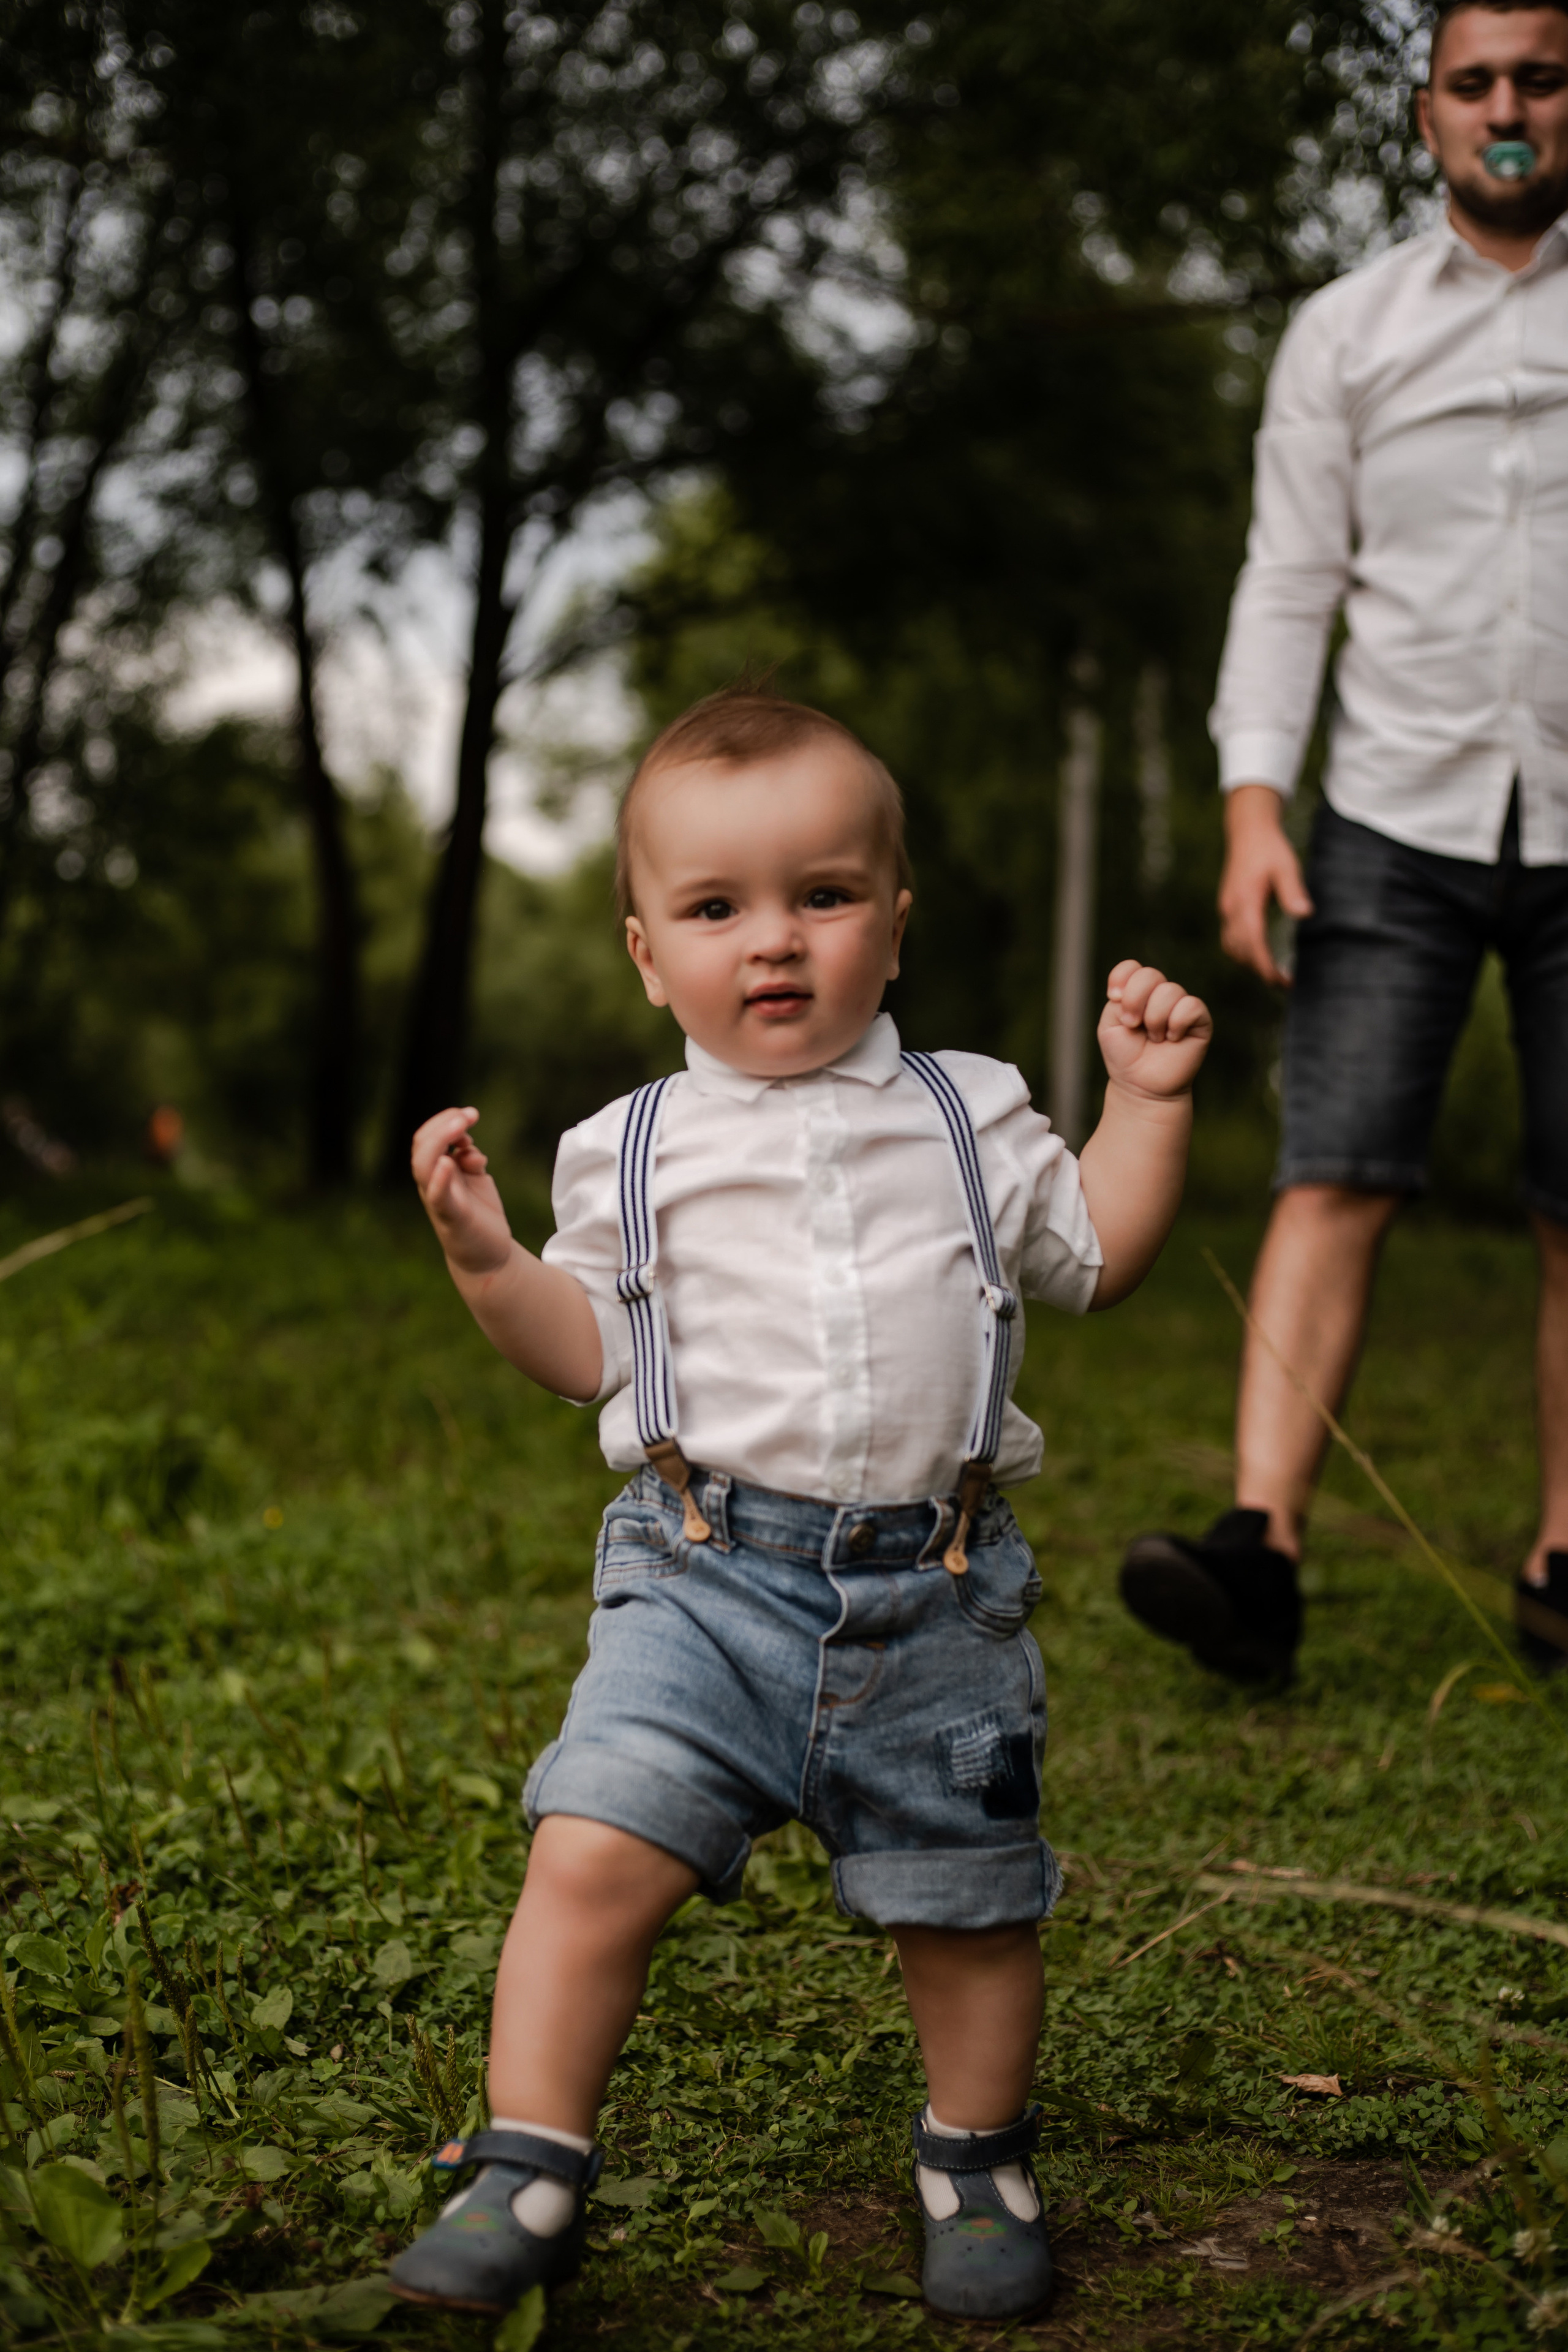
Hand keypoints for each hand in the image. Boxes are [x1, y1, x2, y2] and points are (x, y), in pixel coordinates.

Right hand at [411, 1107, 513, 1276]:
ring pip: (423, 1166)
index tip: (471, 1114)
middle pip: (422, 1145)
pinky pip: (437, 1196)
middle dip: (443, 1124)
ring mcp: (438, 1199)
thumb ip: (469, 1158)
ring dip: (440, 1142)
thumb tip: (467, 1147)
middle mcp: (432, 1182)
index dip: (444, 1120)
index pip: (427, 1137)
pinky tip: (449, 1163)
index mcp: (437, 1171)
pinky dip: (440, 1179)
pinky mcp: (450, 1217)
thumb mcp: (475, 1178)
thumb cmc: (479, 1214)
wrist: (487, 1254)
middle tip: (470, 1115)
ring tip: (463, 1129)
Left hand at [1098, 961, 1212, 1100]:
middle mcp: (1160, 995)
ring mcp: (1181, 1006)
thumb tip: (1139, 988)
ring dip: (1154, 1019)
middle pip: (1149, 974)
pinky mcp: (1200, 1020)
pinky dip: (1176, 1024)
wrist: (1141, 1086)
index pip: (1132, 967)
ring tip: (1154, 1038)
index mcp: (1137, 992)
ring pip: (1169, 991)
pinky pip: (1190, 1006)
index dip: (1121, 978)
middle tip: (1132, 1025)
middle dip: (1134, 1001)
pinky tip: (1173, 1039)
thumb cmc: (1125, 1057)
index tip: (1114, 998)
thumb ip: (1119, 999)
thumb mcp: (1109, 1025)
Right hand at [1218, 784, 1313, 984]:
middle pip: (1240, 951)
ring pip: (1232, 947)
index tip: (1279, 981)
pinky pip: (1230, 938)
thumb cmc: (1270, 848)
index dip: (1264, 965)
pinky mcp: (1228, 907)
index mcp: (1245, 901)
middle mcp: (1231, 909)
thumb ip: (1293, 891)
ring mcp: (1227, 909)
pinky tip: (1259, 955)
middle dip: (1259, 970)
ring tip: (1273, 974)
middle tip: (1283, 984)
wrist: (1247, 831)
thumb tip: (1304, 914)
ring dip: (1249, 964)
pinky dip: (1243, 952)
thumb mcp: (1286, 866)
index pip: (1252, 942)